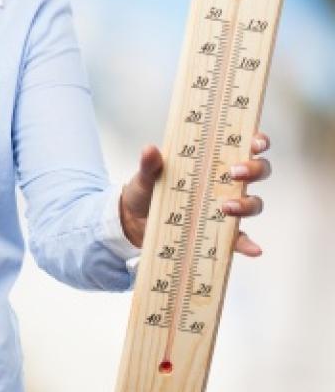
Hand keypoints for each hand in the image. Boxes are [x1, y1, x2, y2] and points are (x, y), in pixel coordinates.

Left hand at [119, 131, 271, 256]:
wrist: (133, 223)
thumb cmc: (145, 192)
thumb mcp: (145, 177)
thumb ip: (149, 165)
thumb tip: (150, 150)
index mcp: (210, 161)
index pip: (243, 146)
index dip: (257, 142)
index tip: (255, 143)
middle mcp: (223, 182)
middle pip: (257, 172)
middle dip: (254, 169)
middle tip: (234, 172)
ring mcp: (224, 207)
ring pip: (253, 202)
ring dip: (247, 204)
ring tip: (226, 207)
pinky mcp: (219, 232)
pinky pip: (239, 239)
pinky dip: (248, 244)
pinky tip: (252, 248)